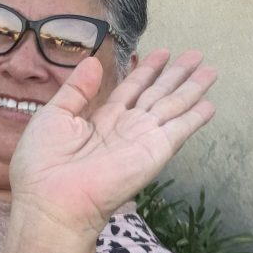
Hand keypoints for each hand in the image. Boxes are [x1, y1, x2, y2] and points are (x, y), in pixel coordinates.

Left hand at [9, 49, 216, 234]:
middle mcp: (125, 128)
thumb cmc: (42, 164)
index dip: (147, 70)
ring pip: (172, 106)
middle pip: (156, 95)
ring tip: (210, 69)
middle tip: (196, 55)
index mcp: (100, 120)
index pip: (130, 89)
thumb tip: (92, 61)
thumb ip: (76, 89)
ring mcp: (141, 140)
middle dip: (176, 75)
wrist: (51, 200)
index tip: (162, 53)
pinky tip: (210, 104)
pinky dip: (195, 117)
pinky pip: (178, 130)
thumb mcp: (53, 116)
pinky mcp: (153, 152)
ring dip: (192, 88)